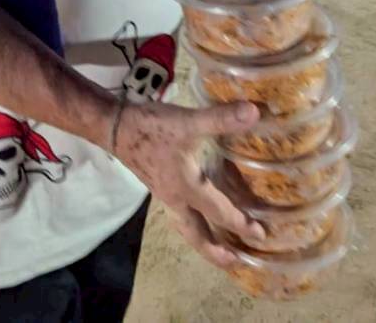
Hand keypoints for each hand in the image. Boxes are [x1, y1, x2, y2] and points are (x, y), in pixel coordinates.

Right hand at [114, 100, 264, 265]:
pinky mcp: (159, 184)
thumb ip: (220, 119)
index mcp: (187, 188)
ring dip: (203, 240)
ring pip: (186, 226)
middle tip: (235, 263)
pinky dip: (195, 219)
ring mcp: (166, 194)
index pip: (219, 213)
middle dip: (216, 251)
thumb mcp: (187, 122)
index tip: (261, 235)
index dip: (241, 223)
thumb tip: (254, 112)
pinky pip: (181, 212)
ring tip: (218, 250)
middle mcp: (177, 198)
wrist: (115, 127)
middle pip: (197, 235)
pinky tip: (200, 208)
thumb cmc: (151, 129)